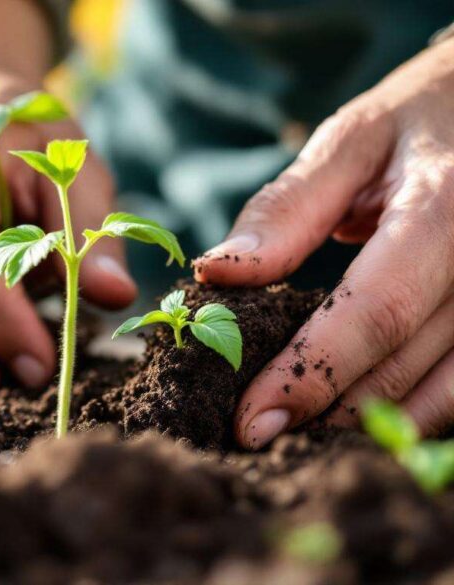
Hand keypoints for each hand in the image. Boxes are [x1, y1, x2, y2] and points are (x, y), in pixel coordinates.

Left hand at [194, 39, 453, 447]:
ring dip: (371, 426)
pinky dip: (417, 412)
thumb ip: (286, 210)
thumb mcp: (351, 141)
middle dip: (328, 413)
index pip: (376, 312)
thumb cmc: (419, 120)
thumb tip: (215, 275)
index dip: (311, 374)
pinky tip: (360, 420)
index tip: (250, 421)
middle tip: (258, 439)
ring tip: (301, 440)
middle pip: (408, 364)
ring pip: (449, 393)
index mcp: (445, 209)